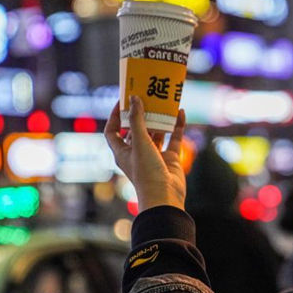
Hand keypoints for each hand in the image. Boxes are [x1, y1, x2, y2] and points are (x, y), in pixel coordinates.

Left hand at [104, 96, 186, 211]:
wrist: (164, 195)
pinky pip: (173, 138)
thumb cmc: (146, 172)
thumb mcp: (139, 142)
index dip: (114, 116)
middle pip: (135, 130)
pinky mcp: (170, 158)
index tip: (122, 101)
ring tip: (162, 103)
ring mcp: (154, 155)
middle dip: (140, 115)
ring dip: (158, 119)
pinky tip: (180, 113)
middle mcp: (136, 153)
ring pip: (156, 133)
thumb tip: (134, 99)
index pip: (112, 131)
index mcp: (122, 152)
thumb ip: (137, 120)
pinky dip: (176, 125)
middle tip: (145, 98)